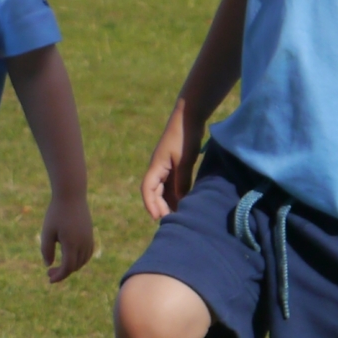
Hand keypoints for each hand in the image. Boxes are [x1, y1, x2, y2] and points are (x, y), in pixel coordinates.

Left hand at [41, 195, 94, 283]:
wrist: (71, 196)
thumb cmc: (56, 213)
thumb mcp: (47, 232)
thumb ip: (46, 250)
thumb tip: (49, 265)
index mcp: (72, 244)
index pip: (68, 268)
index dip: (59, 276)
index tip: (49, 279)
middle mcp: (83, 244)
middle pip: (75, 266)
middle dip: (63, 272)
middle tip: (49, 271)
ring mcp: (89, 239)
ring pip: (83, 261)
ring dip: (71, 267)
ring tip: (58, 266)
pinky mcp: (90, 235)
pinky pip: (87, 253)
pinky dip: (79, 260)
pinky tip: (69, 257)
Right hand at [141, 99, 203, 221]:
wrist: (189, 116)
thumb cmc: (185, 137)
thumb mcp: (184, 161)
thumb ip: (182, 181)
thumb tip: (180, 200)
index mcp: (156, 167)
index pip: (147, 189)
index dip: (150, 204)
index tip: (157, 217)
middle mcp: (158, 168)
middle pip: (154, 192)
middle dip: (160, 206)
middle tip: (171, 220)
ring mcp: (166, 166)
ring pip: (163, 188)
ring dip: (167, 201)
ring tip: (177, 214)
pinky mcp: (174, 164)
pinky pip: (172, 182)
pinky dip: (175, 193)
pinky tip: (184, 201)